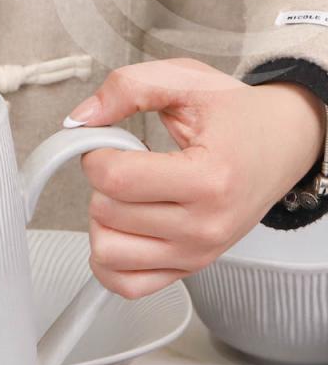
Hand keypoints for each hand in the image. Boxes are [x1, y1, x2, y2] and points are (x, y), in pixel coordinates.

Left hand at [65, 58, 325, 297]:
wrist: (285, 144)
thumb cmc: (238, 116)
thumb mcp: (186, 80)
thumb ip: (128, 88)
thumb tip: (79, 120)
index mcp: (208, 179)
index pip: (115, 178)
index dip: (95, 154)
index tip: (109, 144)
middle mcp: (205, 226)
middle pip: (105, 213)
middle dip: (102, 184)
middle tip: (128, 167)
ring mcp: (196, 254)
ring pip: (107, 253)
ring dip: (103, 222)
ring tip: (129, 198)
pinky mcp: (188, 269)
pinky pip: (125, 285)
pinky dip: (110, 261)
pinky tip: (122, 230)